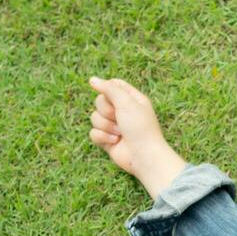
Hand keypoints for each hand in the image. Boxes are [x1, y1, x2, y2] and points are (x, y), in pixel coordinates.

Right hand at [87, 76, 187, 198]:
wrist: (143, 156)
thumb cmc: (140, 128)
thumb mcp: (126, 103)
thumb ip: (109, 89)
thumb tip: (92, 79)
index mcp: (131, 99)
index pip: (113, 85)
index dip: (108, 89)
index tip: (112, 97)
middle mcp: (122, 111)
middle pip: (99, 101)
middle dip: (106, 111)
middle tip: (118, 118)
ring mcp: (114, 126)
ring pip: (94, 117)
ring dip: (105, 126)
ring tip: (120, 133)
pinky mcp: (107, 139)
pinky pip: (93, 133)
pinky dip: (103, 137)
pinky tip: (115, 142)